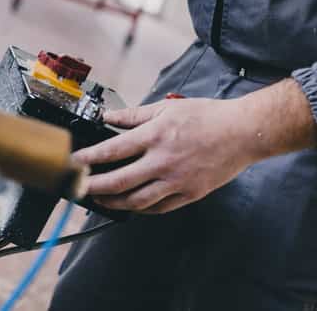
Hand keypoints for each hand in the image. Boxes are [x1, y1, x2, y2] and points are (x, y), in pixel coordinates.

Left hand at [73, 79, 316, 213]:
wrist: (243, 132)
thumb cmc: (207, 117)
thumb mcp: (166, 108)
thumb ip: (134, 115)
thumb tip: (108, 117)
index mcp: (155, 136)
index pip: (112, 151)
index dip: (88, 159)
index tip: (73, 163)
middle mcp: (163, 161)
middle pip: (119, 181)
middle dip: (92, 187)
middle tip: (77, 188)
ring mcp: (177, 181)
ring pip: (137, 200)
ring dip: (113, 202)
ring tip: (99, 199)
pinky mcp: (190, 194)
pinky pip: (160, 208)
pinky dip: (141, 208)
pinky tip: (130, 204)